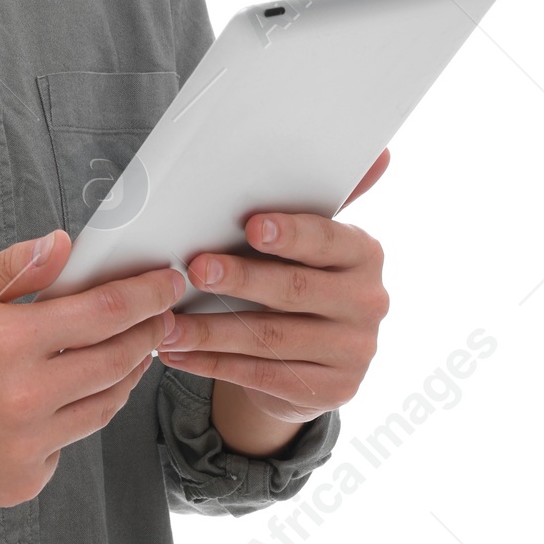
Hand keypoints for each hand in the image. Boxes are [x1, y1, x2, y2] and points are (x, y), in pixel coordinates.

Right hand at [0, 229, 184, 515]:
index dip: (145, 295)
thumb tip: (61, 246)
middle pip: (117, 361)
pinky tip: (55, 401)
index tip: (166, 285)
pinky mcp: (22, 481)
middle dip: (147, 333)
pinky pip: (67, 445)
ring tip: (123, 354)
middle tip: (158, 318)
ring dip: (121, 376)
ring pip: (102, 406)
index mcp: (7, 342)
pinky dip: (70, 420)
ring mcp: (26, 446)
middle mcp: (24, 397)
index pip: (103, 313)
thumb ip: (12, 269)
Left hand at [158, 148, 391, 455]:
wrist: (314, 360)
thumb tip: (378, 153)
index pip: (327, 240)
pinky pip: (261, 376)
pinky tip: (176, 353)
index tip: (251, 226)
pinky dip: (212, 364)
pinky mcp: (331, 391)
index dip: (291, 234)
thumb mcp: (309, 243)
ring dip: (210, 330)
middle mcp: (369, 303)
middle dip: (239, 279)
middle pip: (294, 290)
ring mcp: (354, 352)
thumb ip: (318, 202)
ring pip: (269, 338)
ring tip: (165, 323)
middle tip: (193, 270)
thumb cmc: (298, 280)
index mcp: (364, 254)